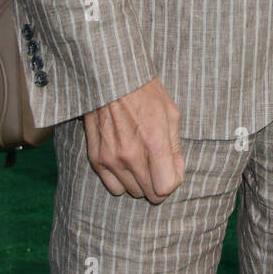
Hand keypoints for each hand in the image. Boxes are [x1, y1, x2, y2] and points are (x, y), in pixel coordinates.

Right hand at [83, 77, 183, 203]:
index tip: (173, 169)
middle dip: (159, 182)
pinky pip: (114, 188)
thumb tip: (176, 173)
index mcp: (153, 141)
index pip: (166, 187)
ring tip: (142, 160)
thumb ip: (175, 147)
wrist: (111, 79)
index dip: (174, 181)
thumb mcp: (171, 114)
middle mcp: (130, 154)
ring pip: (133, 192)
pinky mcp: (96, 159)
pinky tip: (126, 163)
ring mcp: (111, 158)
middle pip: (150, 194)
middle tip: (158, 165)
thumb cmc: (145, 93)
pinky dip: (122, 181)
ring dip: (141, 182)